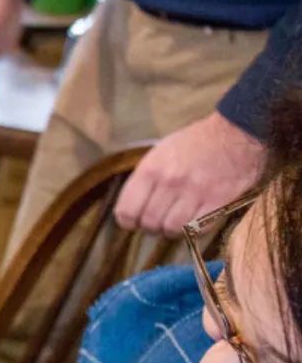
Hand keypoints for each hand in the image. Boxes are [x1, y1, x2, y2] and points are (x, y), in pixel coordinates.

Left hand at [113, 111, 264, 234]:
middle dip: (151, 227)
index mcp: (151, 169)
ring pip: (171, 229)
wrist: (235, 133)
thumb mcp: (160, 153)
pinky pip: (197, 229)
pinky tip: (194, 220)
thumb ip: (146, 180)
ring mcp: (194, 193)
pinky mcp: (217, 202)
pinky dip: (193, 229)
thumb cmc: (195, 142)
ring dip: (172, 230)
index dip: (128, 221)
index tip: (134, 222)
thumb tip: (134, 207)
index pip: (126, 211)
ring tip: (176, 221)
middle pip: (149, 223)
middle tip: (159, 221)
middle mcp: (169, 182)